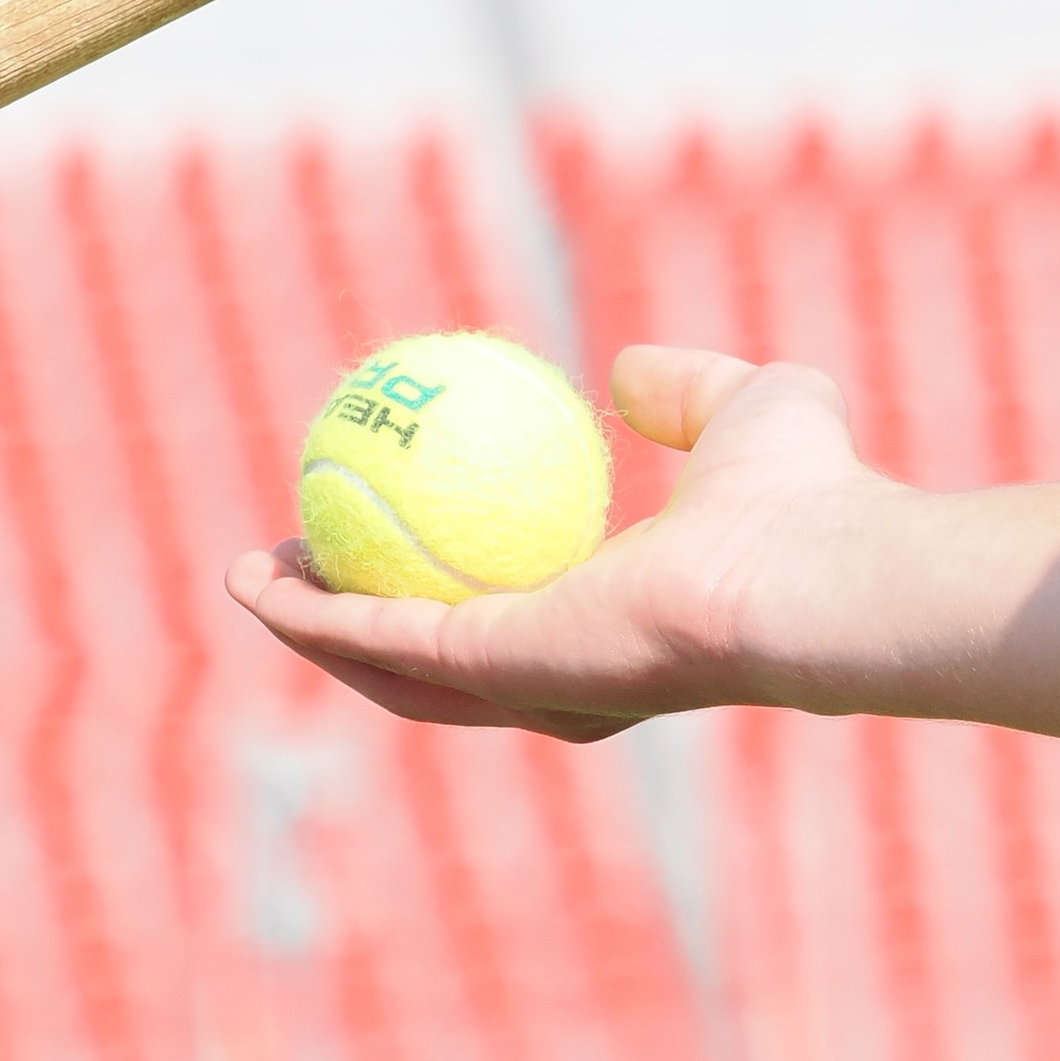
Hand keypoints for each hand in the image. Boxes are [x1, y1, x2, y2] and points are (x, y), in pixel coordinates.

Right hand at [224, 345, 896, 738]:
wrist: (813, 566)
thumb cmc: (804, 494)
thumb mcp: (743, 406)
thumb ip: (687, 391)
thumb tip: (627, 374)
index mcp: (613, 626)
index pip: (504, 613)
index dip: (434, 574)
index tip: (385, 515)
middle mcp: (566, 676)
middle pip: (427, 660)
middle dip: (349, 619)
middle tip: (293, 555)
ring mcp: (529, 686)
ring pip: (388, 667)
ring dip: (310, 626)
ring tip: (246, 574)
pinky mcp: (497, 674)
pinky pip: (383, 640)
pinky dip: (315, 618)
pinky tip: (260, 582)